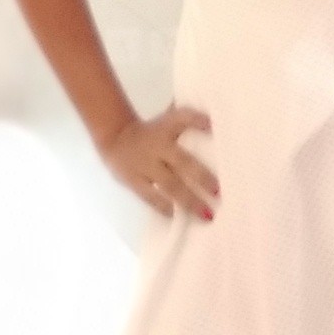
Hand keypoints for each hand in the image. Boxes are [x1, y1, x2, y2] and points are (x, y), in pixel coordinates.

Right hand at [103, 102, 218, 220]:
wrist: (114, 137)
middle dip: (202, 177)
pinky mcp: (133, 180)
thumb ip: (188, 122)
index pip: (183, 118)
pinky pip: (150, 196)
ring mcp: (145, 165)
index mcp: (166, 127)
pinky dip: (164, 207)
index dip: (197, 120)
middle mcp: (157, 146)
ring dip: (188, 201)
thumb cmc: (152, 132)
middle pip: (182, 161)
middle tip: (219, 192)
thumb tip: (216, 124)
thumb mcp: (167, 121)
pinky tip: (178, 216)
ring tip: (206, 215)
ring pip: (169, 185)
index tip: (212, 125)